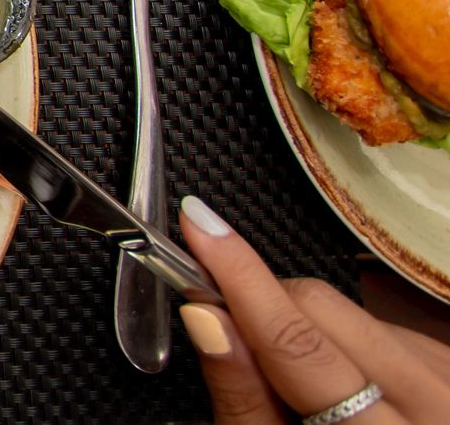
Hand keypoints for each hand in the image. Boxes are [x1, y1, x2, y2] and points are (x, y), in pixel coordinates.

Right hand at [176, 195, 449, 424]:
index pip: (298, 340)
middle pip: (322, 310)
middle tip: (221, 326)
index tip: (200, 225)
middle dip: (263, 305)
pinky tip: (338, 386)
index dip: (240, 278)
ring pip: (348, 313)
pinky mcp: (447, 357)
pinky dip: (342, 343)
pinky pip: (377, 326)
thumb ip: (243, 399)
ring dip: (304, 331)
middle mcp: (431, 397)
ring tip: (298, 390)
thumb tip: (206, 317)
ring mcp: (446, 371)